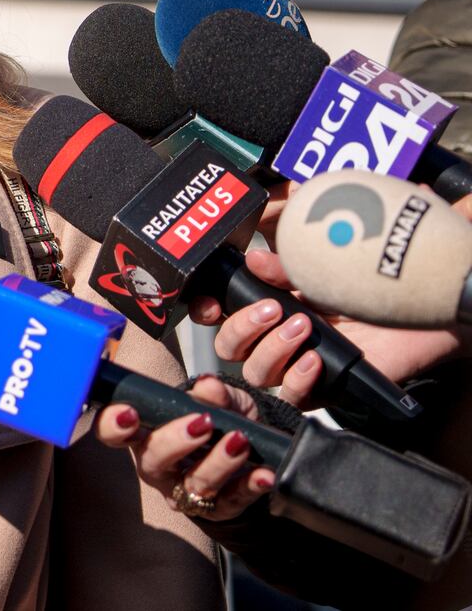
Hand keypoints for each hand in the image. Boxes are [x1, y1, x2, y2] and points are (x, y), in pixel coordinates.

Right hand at [96, 374, 275, 521]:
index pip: (113, 432)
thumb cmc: (219, 421)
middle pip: (153, 460)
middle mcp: (157, 466)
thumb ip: (214, 393)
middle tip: (203, 423)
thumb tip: (210, 387)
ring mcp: (186, 491)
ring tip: (240, 442)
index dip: (113, 425)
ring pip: (195, 483)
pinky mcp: (218, 510)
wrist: (250, 457)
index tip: (129, 413)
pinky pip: (232, 500)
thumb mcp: (219, 401)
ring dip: (218, 462)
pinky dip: (249, 486)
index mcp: (144, 433)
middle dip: (175, 441)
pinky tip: (264, 474)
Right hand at [189, 247, 467, 406]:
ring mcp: (301, 361)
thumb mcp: (336, 246)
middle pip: (228, 345)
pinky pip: (294, 397)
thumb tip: (260, 248)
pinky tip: (317, 356)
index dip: (207, 307)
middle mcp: (281, 332)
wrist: (435, 298)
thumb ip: (298, 245)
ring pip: (254, 371)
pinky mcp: (327, 387)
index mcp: (275, 296)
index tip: (210, 301)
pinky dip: (297, 378)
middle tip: (273, 307)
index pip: (221, 308)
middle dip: (241, 326)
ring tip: (303, 326)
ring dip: (269, 348)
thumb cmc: (386, 269)